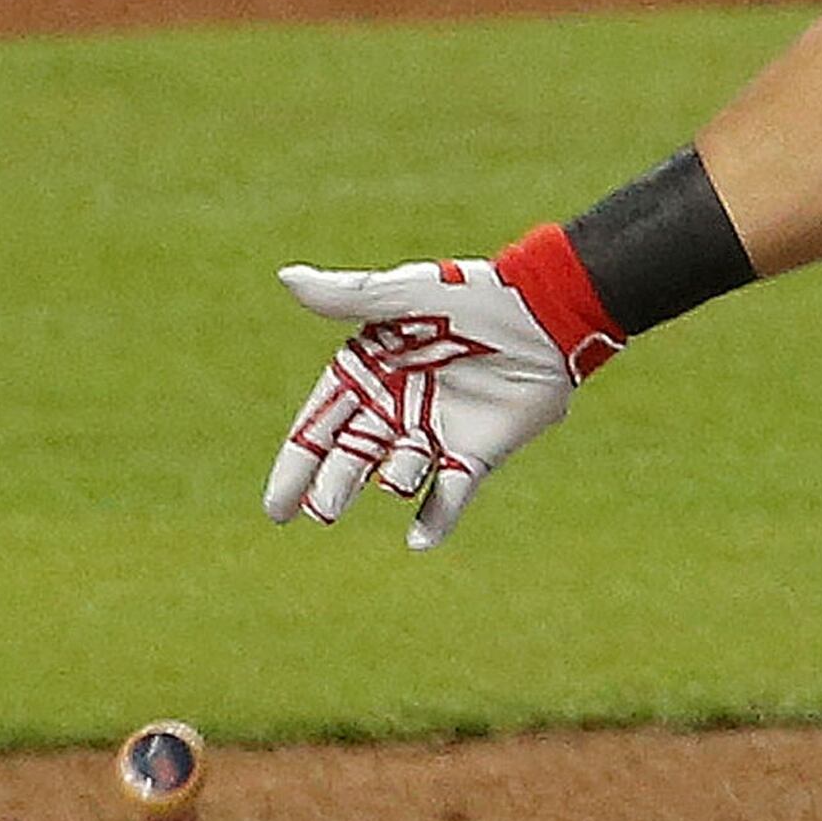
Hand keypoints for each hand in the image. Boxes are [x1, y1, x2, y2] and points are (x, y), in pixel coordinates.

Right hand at [261, 248, 609, 549]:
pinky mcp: (476, 451)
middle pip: (352, 455)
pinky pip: (450, 492)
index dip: (297, 462)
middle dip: (334, 483)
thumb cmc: (471, 294)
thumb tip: (286, 277)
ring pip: (399, 470)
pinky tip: (420, 543)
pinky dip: (436, 518)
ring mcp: (434, 431)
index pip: (319, 424)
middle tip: (321, 510)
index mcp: (368, 372)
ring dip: (390, 482)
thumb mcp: (406, 293)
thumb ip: (348, 296)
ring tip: (387, 484)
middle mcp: (395, 407)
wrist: (545, 311)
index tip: (276, 505)